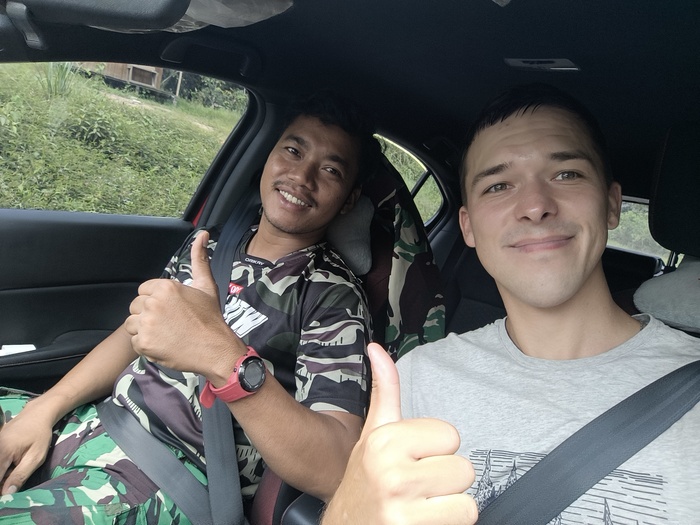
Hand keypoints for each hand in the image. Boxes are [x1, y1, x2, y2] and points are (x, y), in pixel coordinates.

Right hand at [0, 401, 53, 495]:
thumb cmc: (40, 435)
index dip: (1, 489)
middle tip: (14, 478)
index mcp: (2, 453)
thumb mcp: (36, 457)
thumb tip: (6, 494)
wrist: (37, 414)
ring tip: (16, 467)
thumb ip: (21, 476)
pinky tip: (12, 463)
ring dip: (3, 474)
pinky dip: (3, 466)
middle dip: (2, 481)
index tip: (6, 495)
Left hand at [125, 230, 241, 373]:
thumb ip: (199, 259)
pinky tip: (163, 344)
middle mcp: (153, 303)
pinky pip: (134, 342)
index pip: (144, 291)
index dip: (156, 302)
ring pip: (132, 324)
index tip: (171, 311)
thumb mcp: (206, 285)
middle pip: (136, 307)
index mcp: (165, 287)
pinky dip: (146, 346)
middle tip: (170, 324)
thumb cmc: (210, 318)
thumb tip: (202, 234)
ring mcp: (147, 324)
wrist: (215, 349)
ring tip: (166, 334)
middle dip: (149, 316)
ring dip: (145, 331)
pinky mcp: (144, 343)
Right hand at [322, 343, 477, 524]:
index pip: (451, 436)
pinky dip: (451, 524)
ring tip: (423, 508)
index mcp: (385, 440)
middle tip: (418, 490)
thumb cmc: (365, 481)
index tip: (414, 463)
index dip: (437, 452)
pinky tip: (425, 522)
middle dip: (446, 482)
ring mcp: (402, 504)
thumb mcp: (373, 435)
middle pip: (464, 468)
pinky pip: (464, 518)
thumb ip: (385, 391)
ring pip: (467, 499)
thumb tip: (377, 348)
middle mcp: (391, 471)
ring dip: (450, 507)